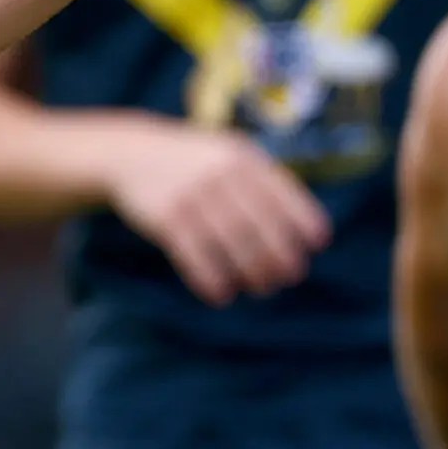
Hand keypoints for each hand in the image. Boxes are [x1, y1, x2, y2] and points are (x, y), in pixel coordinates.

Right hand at [105, 121, 328, 301]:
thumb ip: (261, 180)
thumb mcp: (227, 153)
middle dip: (279, 254)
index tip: (317, 243)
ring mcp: (192, 194)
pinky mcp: (166, 216)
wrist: (130, 153)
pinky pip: (194, 255)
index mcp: (241, 157)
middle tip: (289, 276)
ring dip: (250, 271)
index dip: (302, 218)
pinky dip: (210, 279)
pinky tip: (220, 295)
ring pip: (231, 243)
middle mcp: (219, 173)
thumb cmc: (192, 161)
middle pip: (259, 223)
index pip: (281, 191)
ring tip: (260, 287)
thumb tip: (305, 227)